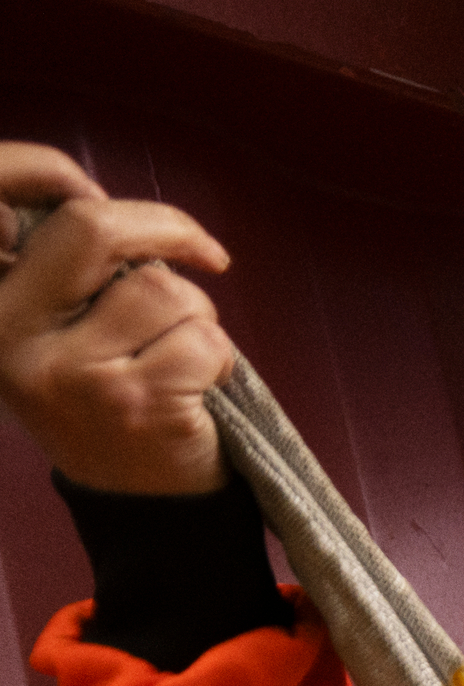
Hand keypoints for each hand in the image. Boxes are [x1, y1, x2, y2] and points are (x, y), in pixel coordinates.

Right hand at [0, 147, 237, 495]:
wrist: (140, 509)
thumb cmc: (113, 403)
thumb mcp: (65, 334)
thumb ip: (74, 273)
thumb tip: (108, 201)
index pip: (11, 199)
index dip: (64, 176)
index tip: (123, 199)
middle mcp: (12, 335)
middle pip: (93, 229)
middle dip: (167, 230)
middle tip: (208, 255)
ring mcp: (73, 372)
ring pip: (164, 289)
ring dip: (200, 316)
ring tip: (184, 357)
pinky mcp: (134, 402)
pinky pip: (204, 341)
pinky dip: (220, 359)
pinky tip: (199, 390)